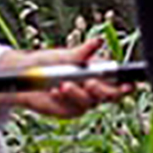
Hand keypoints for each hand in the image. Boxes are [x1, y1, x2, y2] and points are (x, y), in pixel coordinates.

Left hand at [0, 37, 130, 117]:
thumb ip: (82, 52)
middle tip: (89, 82)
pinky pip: (72, 108)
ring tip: (63, 84)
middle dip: (101, 90)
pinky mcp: (69, 111)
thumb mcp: (65, 55)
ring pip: (90, 103)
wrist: (26, 76)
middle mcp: (95, 89)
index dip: (126, 86)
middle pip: (111, 97)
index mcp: (100, 73)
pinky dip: (64, 99)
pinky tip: (54, 91)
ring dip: (78, 94)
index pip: (120, 83)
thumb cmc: (49, 62)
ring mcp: (83, 102)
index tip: (126, 85)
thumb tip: (98, 41)